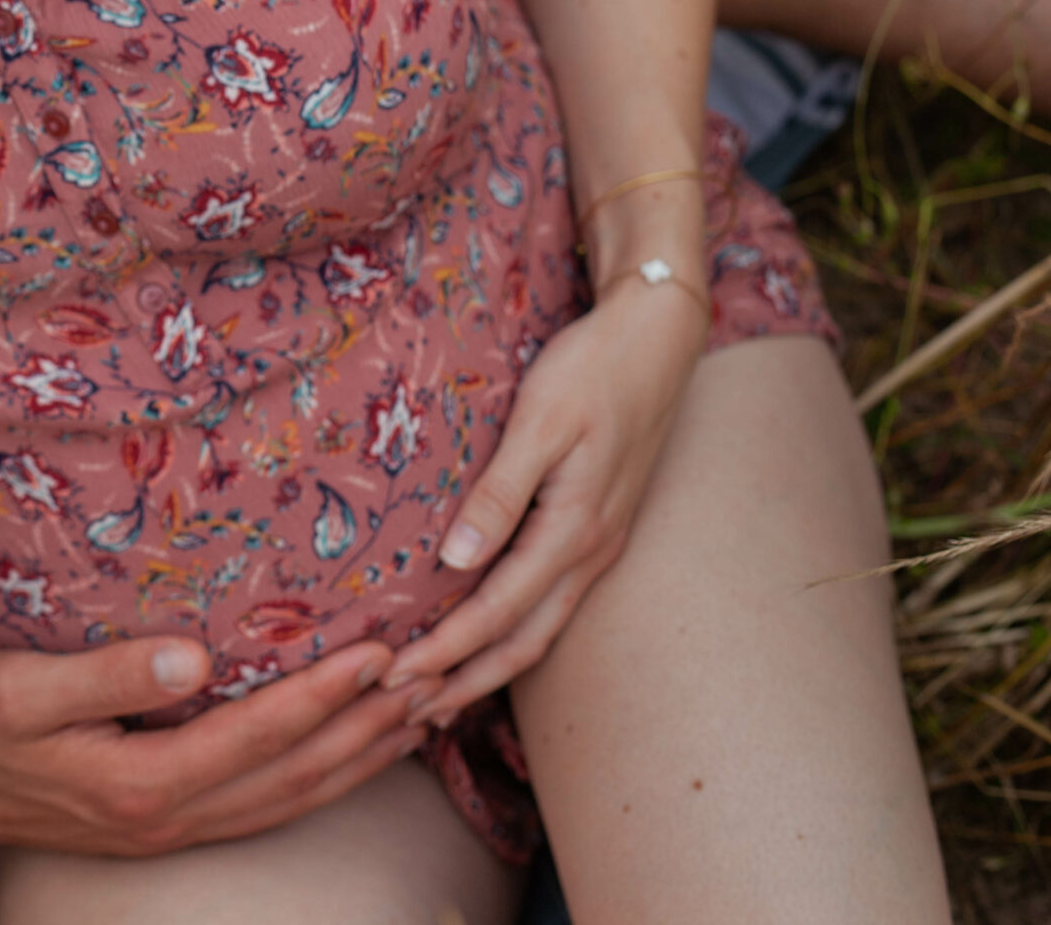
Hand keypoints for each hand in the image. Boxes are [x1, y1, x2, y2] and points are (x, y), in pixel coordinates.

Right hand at [0, 633, 422, 858]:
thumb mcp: (17, 687)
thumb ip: (107, 673)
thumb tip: (192, 657)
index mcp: (141, 783)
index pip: (259, 737)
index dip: (325, 695)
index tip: (381, 650)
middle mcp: (169, 818)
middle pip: (296, 779)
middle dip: (368, 729)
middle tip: (433, 678)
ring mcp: (170, 831)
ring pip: (292, 801)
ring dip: (359, 760)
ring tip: (417, 714)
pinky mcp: (164, 825)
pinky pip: (267, 807)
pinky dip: (321, 779)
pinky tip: (345, 751)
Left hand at [381, 274, 707, 723]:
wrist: (656, 338)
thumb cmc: (592, 370)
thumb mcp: (540, 422)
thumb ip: (500, 493)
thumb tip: (457, 561)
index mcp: (574, 530)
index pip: (497, 614)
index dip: (445, 653)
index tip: (394, 682)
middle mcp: (592, 551)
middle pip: (522, 642)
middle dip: (462, 682)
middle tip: (402, 712)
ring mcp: (600, 544)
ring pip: (539, 629)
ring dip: (487, 666)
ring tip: (434, 694)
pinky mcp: (597, 529)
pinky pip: (551, 602)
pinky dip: (511, 632)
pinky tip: (481, 635)